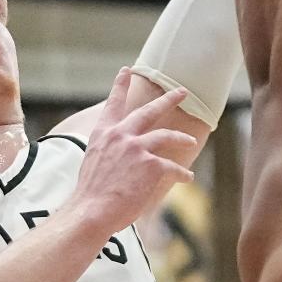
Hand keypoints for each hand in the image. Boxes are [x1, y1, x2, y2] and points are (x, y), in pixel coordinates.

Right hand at [70, 70, 196, 235]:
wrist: (91, 211)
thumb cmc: (90, 194)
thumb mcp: (94, 161)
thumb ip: (109, 150)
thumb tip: (121, 153)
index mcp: (104, 133)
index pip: (113, 104)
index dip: (120, 85)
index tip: (126, 70)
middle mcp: (121, 135)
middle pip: (149, 110)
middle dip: (168, 99)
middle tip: (182, 91)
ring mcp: (137, 148)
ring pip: (166, 135)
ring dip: (181, 137)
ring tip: (190, 140)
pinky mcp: (151, 165)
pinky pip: (173, 166)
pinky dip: (182, 173)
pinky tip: (188, 177)